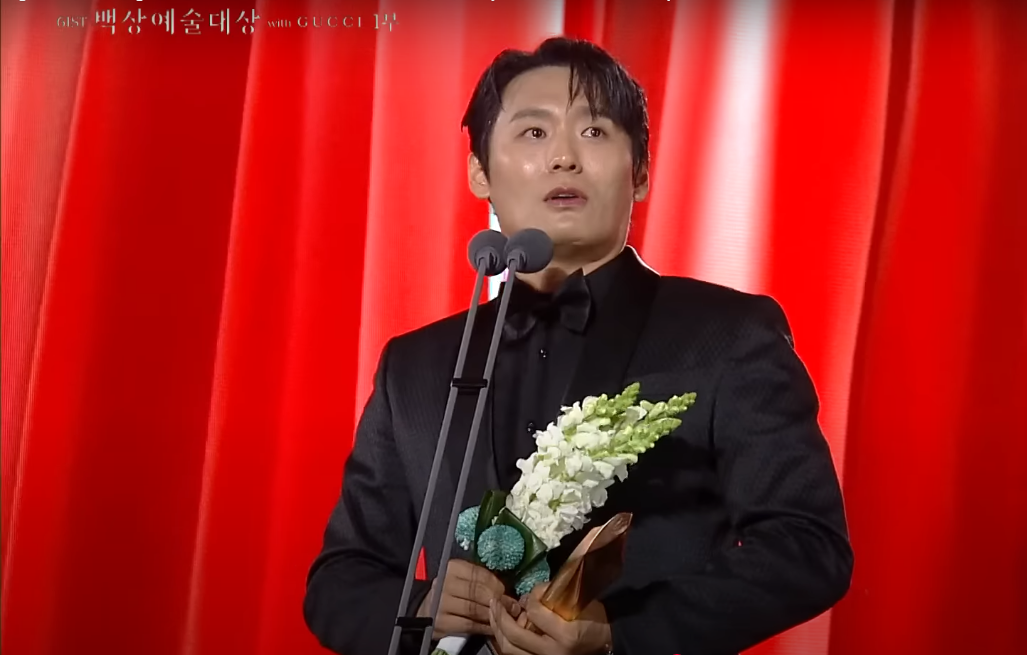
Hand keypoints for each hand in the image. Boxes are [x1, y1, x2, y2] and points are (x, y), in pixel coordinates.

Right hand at [417, 559, 506, 639]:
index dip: (495, 583)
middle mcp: (444, 583)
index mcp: (452, 568)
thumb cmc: (451, 593)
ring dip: (493, 615)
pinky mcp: (442, 622)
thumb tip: (506, 593)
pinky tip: (492, 628)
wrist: (426, 611)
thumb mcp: (462, 579)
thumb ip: (481, 582)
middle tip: (511, 607)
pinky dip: (484, 627)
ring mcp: (441, 603)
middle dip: (497, 600)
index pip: (478, 574)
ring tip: (503, 618)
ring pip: (474, 609)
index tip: (506, 591)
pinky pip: (469, 625)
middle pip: (477, 591)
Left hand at [489, 583, 612, 654]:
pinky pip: (515, 653)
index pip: (535, 613)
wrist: (605, 643)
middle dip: (500, 617)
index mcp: (565, 635)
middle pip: (514, 637)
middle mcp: (551, 653)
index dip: (529, 598)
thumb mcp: (580, 603)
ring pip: (509, 649)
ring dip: (497, 629)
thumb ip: (553, 598)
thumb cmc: (595, 620)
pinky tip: (502, 628)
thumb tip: (528, 596)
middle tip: (495, 601)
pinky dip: (504, 640)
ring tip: (494, 612)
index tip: (529, 593)